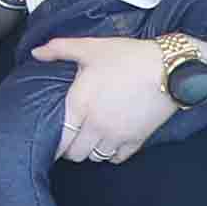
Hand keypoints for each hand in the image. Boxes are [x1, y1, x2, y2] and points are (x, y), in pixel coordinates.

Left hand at [35, 36, 180, 163]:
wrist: (170, 68)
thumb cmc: (128, 56)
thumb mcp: (90, 47)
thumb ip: (59, 49)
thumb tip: (36, 52)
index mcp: (80, 105)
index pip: (59, 139)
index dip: (54, 143)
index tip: (54, 138)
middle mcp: (96, 125)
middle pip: (75, 153)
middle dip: (71, 147)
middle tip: (73, 136)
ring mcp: (117, 136)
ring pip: (95, 157)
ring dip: (90, 150)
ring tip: (90, 138)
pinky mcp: (137, 140)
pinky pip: (118, 158)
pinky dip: (111, 153)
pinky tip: (111, 140)